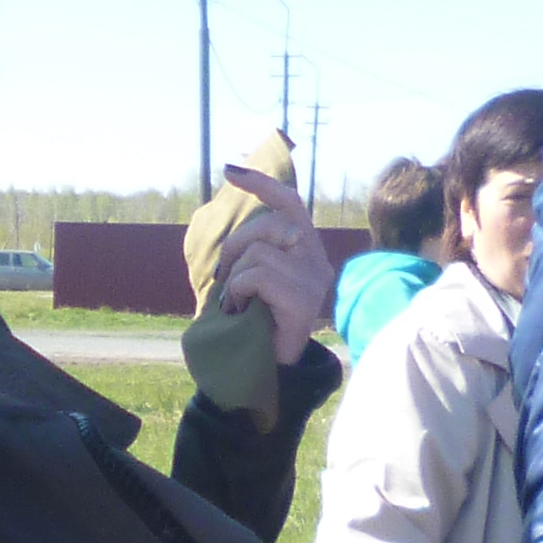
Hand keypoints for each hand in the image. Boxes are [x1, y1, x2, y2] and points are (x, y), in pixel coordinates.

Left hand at [212, 164, 335, 367]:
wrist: (267, 372)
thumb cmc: (255, 324)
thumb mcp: (252, 279)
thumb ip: (252, 250)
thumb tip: (229, 217)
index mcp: (306, 251)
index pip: (289, 204)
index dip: (261, 184)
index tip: (230, 170)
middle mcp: (316, 261)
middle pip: (266, 226)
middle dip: (234, 248)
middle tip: (226, 279)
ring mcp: (313, 280)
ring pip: (258, 252)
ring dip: (235, 278)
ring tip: (239, 303)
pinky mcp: (303, 299)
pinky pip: (256, 276)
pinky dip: (238, 292)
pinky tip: (242, 311)